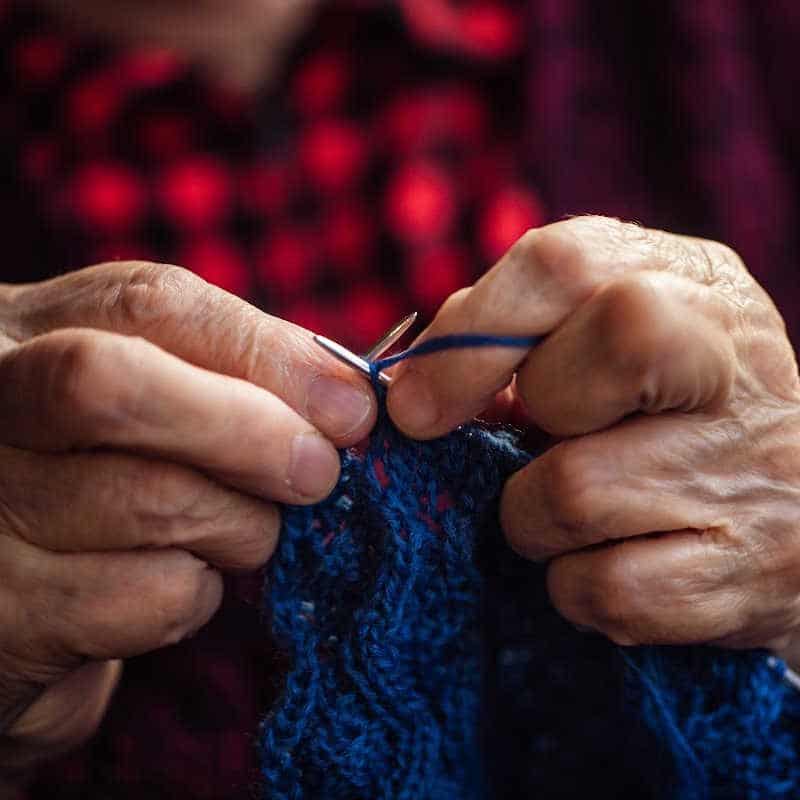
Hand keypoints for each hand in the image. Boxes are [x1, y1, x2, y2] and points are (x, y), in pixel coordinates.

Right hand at [0, 261, 375, 778]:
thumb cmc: (108, 471)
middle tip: (316, 473)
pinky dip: (195, 595)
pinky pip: (143, 597)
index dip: (267, 353)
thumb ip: (239, 380)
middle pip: (111, 384)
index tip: (352, 407)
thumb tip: (352, 402)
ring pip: (148, 499)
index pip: (150, 306)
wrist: (12, 584)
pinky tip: (178, 584)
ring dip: (238, 526)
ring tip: (241, 532)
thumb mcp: (159, 398)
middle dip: (246, 431)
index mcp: (28, 329)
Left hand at [388, 215, 799, 660]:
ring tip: (573, 512)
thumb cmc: (660, 417)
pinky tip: (608, 561)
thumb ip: (517, 337)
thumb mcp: (604, 342)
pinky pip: (606, 588)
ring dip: (535, 516)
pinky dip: (576, 587)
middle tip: (543, 439)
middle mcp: (735, 360)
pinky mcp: (749, 570)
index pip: (565, 264)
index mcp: (688, 284)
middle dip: (537, 409)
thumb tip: (415, 387)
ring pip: (573, 490)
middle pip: (611, 340)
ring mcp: (752, 467)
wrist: (790, 509)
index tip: (415, 407)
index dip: (469, 337)